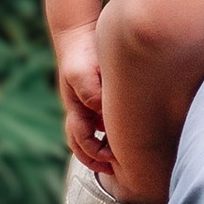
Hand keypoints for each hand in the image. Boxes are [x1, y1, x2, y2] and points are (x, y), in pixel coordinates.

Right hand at [54, 29, 107, 173]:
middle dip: (96, 160)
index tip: (113, 159)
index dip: (95, 154)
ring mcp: (87, 104)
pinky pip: (101, 122)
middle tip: (116, 168)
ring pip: (91, 136)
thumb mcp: (82, 74)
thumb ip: (90, 93)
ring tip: (121, 158)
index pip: (82, 141)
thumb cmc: (80, 55)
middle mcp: (80, 110)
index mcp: (75, 109)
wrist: (79, 34)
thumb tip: (101, 112)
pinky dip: (110, 132)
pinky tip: (128, 132)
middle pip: (82, 145)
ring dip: (102, 149)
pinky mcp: (98, 96)